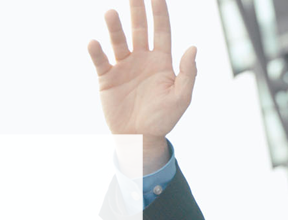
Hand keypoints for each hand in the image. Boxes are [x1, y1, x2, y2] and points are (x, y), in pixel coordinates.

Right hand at [88, 0, 194, 174]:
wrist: (140, 138)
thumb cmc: (163, 119)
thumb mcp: (181, 97)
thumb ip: (188, 73)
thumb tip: (193, 47)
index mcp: (161, 61)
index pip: (161, 30)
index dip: (160, 12)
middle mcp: (142, 59)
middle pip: (139, 29)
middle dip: (137, 11)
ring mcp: (123, 67)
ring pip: (119, 41)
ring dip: (115, 27)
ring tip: (111, 12)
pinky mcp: (107, 78)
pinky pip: (101, 61)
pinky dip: (97, 52)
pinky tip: (94, 42)